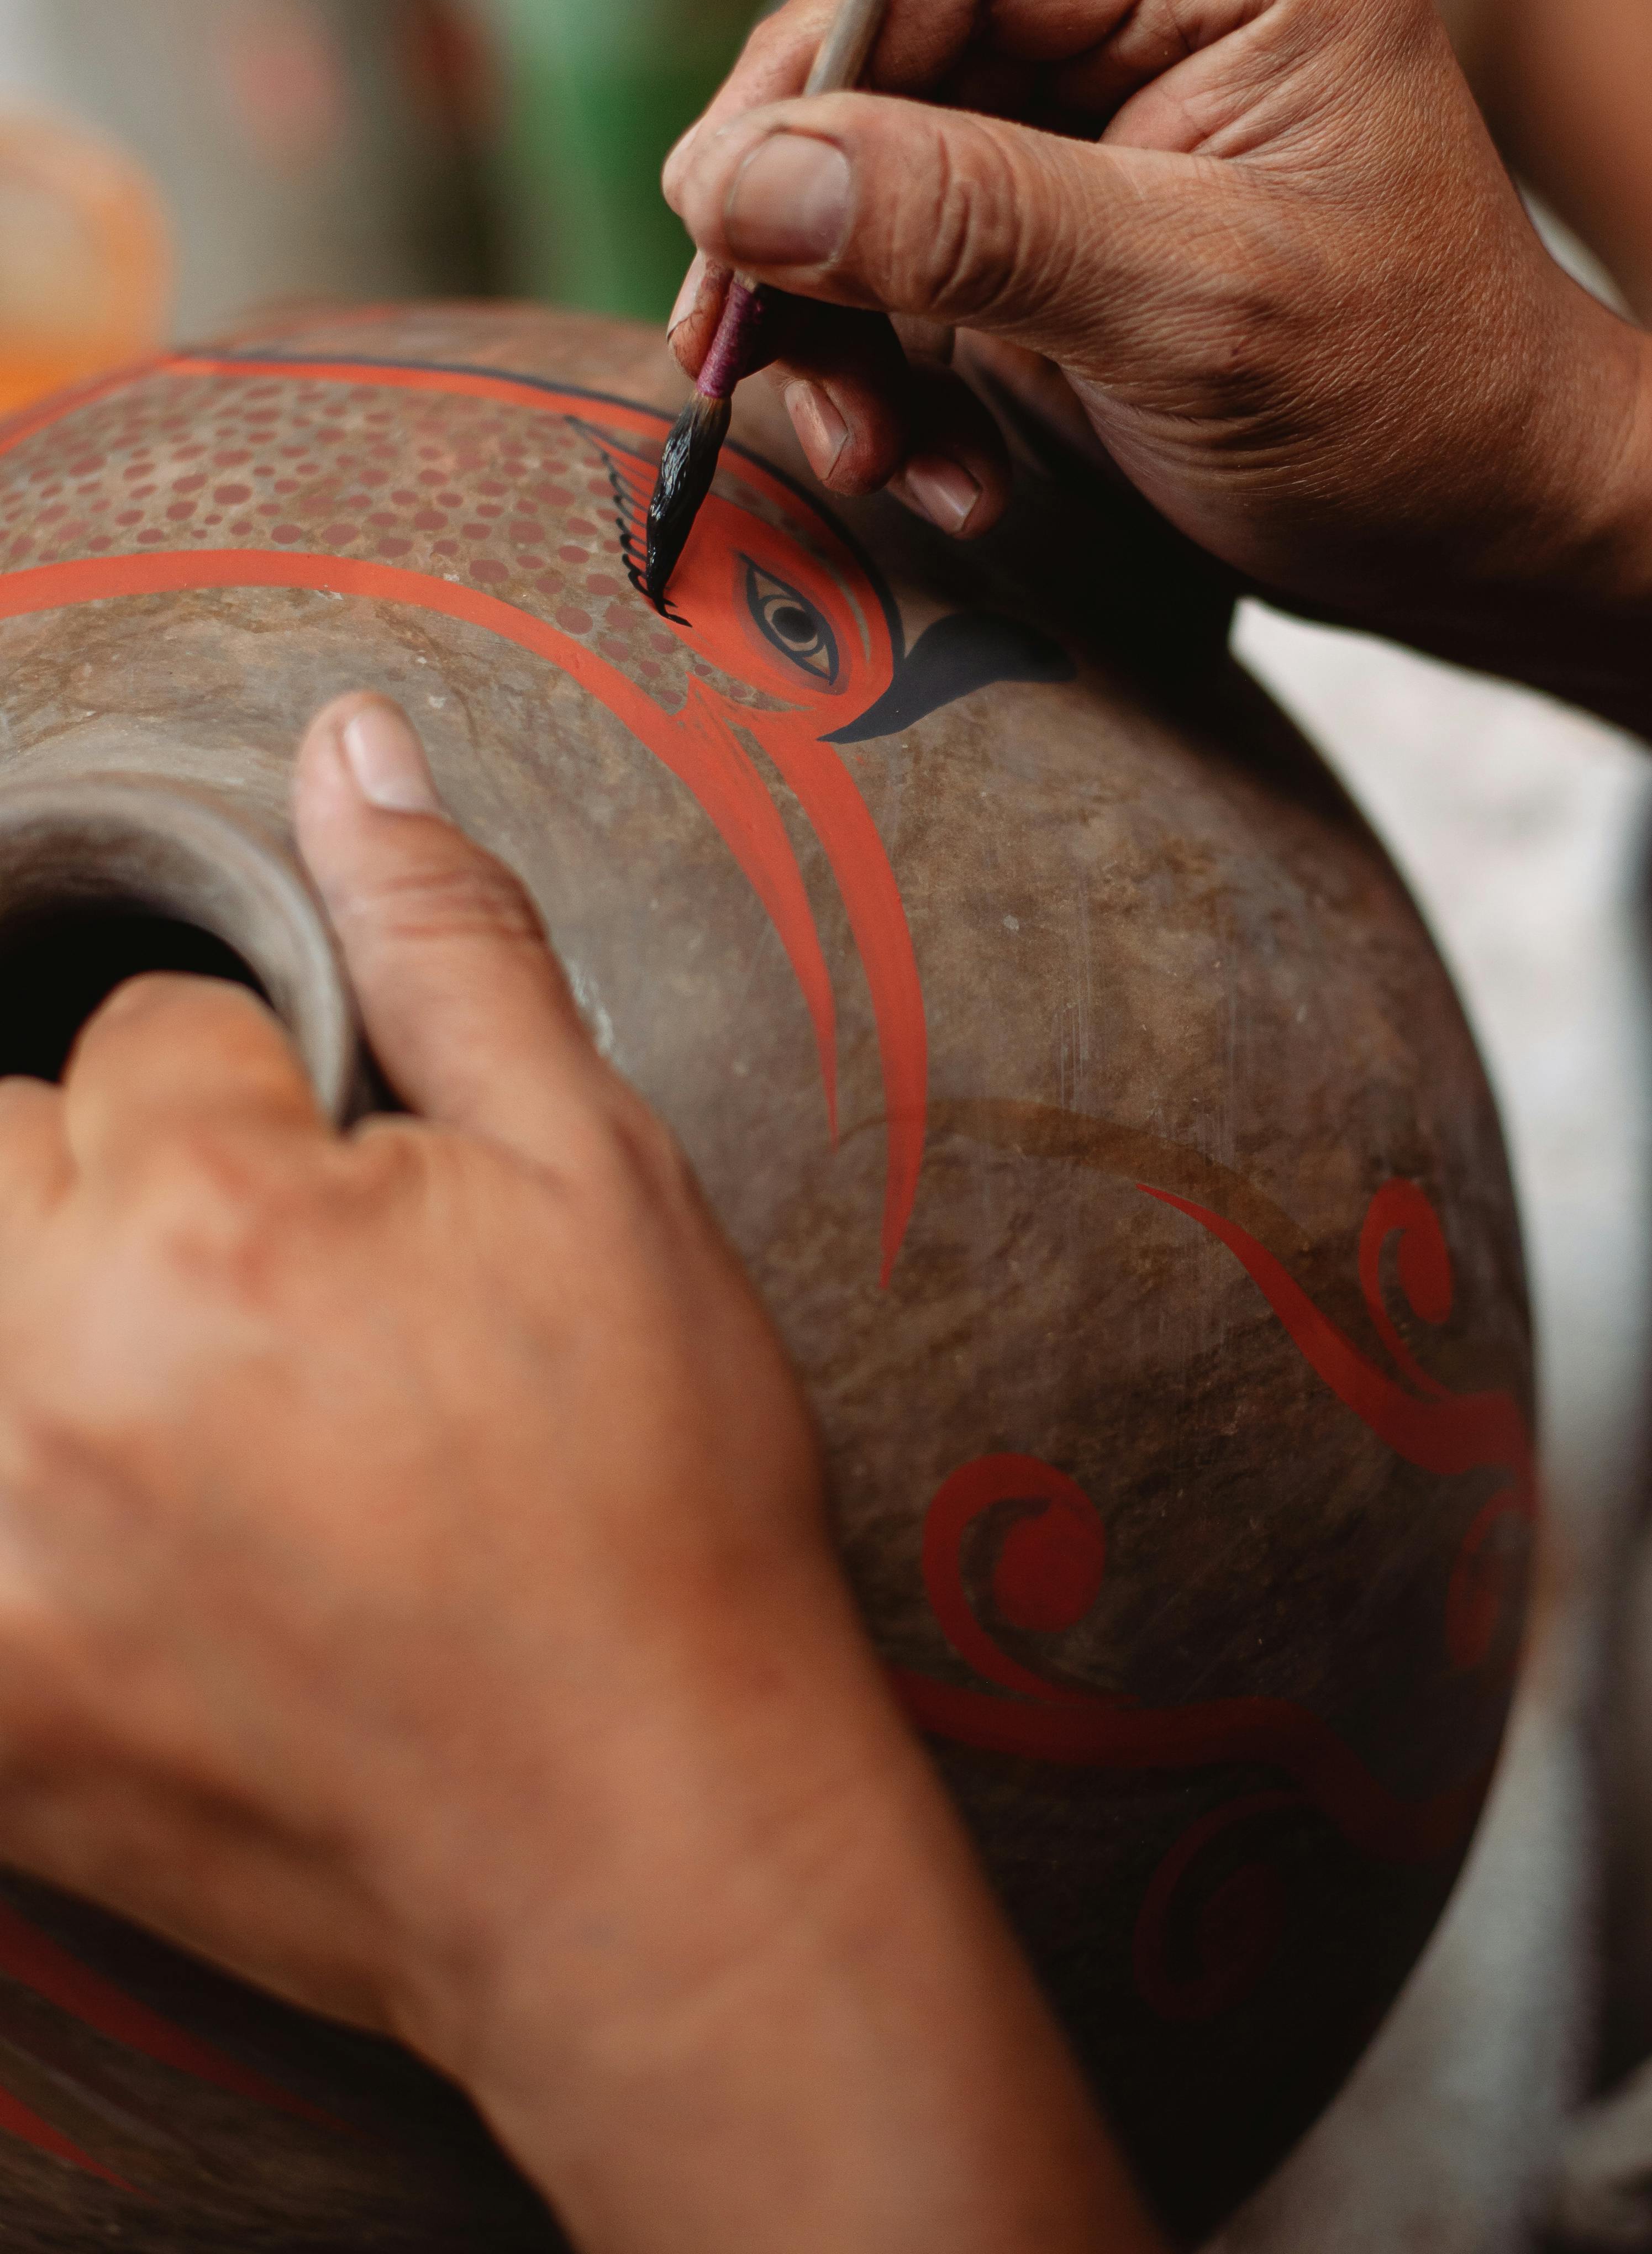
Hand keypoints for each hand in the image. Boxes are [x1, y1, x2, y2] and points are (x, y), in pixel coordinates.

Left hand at [0, 696, 1158, 2253]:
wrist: (651, 1841)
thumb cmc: (653, 1503)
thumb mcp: (601, 1177)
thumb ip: (448, 943)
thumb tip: (350, 746)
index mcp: (213, 1223)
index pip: (152, 1025)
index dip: (268, 1074)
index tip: (349, 1172)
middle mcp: (51, 1386)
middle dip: (114, 1168)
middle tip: (263, 1278)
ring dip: (50, 1313)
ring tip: (195, 1387)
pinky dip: (28, 1492)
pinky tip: (142, 1516)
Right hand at [664, 0, 1651, 826]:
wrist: (1503, 532)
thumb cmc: (1415, 415)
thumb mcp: (1197, 315)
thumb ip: (971, 225)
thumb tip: (739, 175)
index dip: (803, 72)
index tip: (709, 220)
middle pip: (892, 54)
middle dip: (812, 227)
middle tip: (745, 363)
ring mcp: (1117, 104)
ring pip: (883, 168)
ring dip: (848, 326)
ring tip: (883, 456)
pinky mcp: (1079, 209)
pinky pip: (924, 259)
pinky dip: (905, 371)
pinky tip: (950, 471)